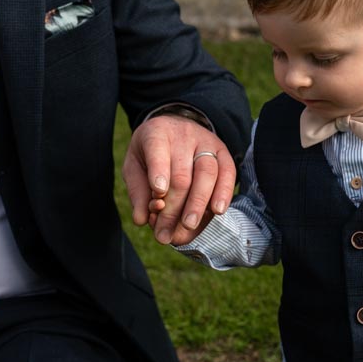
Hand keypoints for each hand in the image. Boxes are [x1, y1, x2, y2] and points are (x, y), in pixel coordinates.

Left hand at [123, 114, 235, 245]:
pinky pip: (228, 172)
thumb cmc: (150, 154)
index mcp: (156, 133)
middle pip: (181, 174)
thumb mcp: (134, 166)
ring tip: (188, 225)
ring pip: (206, 173)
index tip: (158, 193)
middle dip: (173, 207)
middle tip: (164, 233)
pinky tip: (217, 211)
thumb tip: (141, 220)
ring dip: (197, 204)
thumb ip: (137, 191)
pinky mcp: (223, 151)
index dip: (158, 172)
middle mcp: (183, 135)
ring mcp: (206, 142)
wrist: (174, 128)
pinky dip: (224, 193)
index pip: (157, 151)